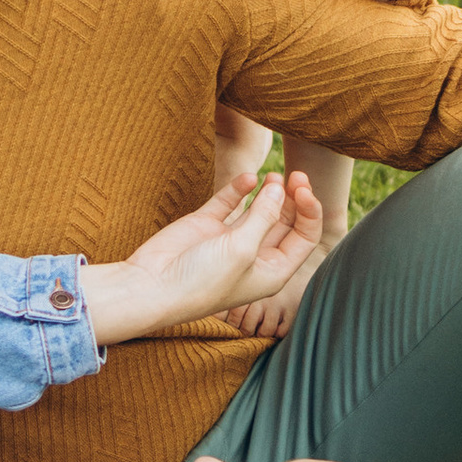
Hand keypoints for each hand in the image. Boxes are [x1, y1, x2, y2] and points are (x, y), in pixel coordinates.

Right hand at [83, 171, 327, 343]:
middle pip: (285, 222)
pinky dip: (240, 190)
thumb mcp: (242, 249)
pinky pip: (230, 203)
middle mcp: (255, 256)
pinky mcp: (207, 225)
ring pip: (260, 210)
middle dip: (293, 199)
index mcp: (272, 271)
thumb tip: (280, 187)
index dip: (309, 213)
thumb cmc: (202, 280)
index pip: (303, 238)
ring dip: (270, 193)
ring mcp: (231, 239)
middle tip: (294, 175)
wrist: (152, 286)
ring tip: (274, 175)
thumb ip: (264, 216)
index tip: (303, 189)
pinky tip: (248, 177)